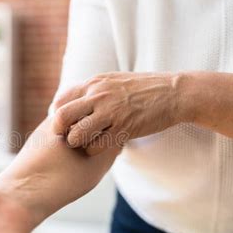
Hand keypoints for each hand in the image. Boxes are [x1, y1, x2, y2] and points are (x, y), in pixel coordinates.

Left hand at [52, 72, 182, 154]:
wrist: (174, 93)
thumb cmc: (142, 88)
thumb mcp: (113, 81)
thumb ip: (92, 91)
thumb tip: (71, 103)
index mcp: (94, 83)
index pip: (60, 101)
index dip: (58, 116)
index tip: (67, 125)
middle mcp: (98, 95)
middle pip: (62, 117)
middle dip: (61, 131)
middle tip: (70, 137)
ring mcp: (110, 112)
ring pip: (76, 135)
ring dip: (78, 144)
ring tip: (87, 143)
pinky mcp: (124, 128)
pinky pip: (96, 147)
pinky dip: (94, 151)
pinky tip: (102, 147)